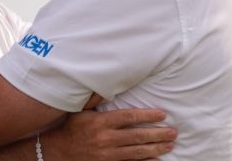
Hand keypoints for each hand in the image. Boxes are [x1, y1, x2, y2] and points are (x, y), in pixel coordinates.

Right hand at [44, 109, 175, 160]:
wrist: (58, 152)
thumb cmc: (71, 128)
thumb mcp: (80, 110)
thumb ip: (95, 96)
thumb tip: (109, 80)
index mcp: (100, 122)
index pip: (129, 117)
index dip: (147, 116)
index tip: (162, 114)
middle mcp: (105, 139)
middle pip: (137, 136)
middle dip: (157, 134)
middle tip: (173, 132)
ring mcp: (107, 154)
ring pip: (136, 152)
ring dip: (155, 149)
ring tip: (170, 145)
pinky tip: (157, 160)